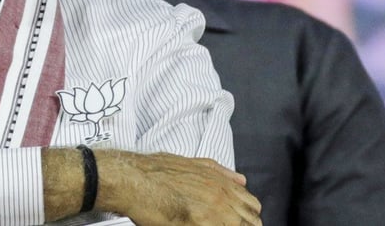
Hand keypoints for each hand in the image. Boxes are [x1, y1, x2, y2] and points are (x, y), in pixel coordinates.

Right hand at [99, 150, 260, 225]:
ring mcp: (211, 215)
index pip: (252, 207)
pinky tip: (194, 224)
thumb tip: (240, 180)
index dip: (246, 217)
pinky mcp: (198, 225)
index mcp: (221, 184)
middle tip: (221, 222)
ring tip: (205, 222)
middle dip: (242, 225)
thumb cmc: (154, 171)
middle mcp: (220, 198)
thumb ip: (218, 172)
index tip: (237, 221)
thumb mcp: (190, 163)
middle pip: (251, 222)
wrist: (132, 179)